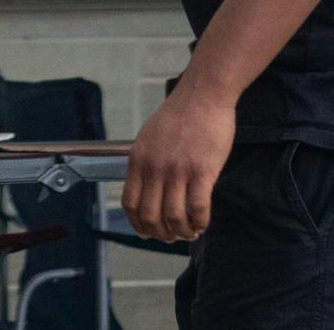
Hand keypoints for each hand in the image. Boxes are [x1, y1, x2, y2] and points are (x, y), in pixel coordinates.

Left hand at [121, 83, 235, 240]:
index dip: (138, 224)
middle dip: (161, 234)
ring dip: (182, 232)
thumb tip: (146, 188)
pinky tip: (203, 224)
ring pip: (174, 217)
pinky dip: (200, 223)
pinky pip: (198, 208)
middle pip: (150, 216)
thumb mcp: (149, 138)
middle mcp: (154, 167)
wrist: (202, 96)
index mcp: (138, 160)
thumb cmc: (179, 116)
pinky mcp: (202, 170)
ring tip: (190, 233)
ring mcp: (177, 170)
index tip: (148, 232)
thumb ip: (145, 162)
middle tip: (172, 237)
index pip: (130, 203)